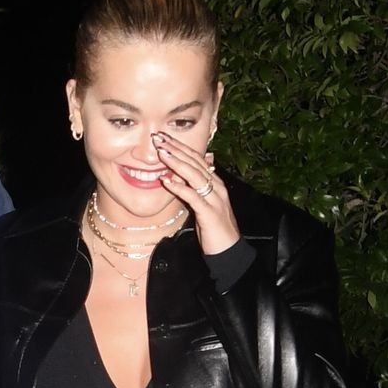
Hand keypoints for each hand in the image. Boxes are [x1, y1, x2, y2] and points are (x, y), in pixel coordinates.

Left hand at [150, 134, 238, 255]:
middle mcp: (216, 186)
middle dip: (176, 148)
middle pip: (194, 162)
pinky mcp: (209, 212)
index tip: (163, 138)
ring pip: (194, 175)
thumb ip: (192, 189)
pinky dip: (179, 187)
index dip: (180, 147)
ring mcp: (214, 198)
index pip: (196, 159)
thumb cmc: (213, 228)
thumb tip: (176, 175)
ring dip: (177, 162)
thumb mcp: (202, 204)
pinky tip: (166, 181)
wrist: (228, 250)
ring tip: (161, 153)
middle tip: (158, 138)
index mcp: (215, 183)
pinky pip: (193, 196)